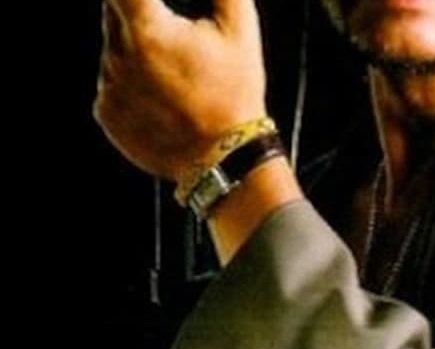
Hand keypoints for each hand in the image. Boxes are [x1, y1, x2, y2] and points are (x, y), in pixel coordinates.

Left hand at [94, 0, 267, 180]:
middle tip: (177, 36)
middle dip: (144, 14)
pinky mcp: (106, 112)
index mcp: (147, 31)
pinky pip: (112, 82)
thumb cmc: (235, 92)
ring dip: (140, 48)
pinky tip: (165, 97)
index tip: (156, 7)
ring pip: (115, 47)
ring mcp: (108, 86)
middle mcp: (117, 56)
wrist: (224, 159)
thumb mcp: (240, 30)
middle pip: (116, 12)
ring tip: (178, 74)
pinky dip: (134, 81)